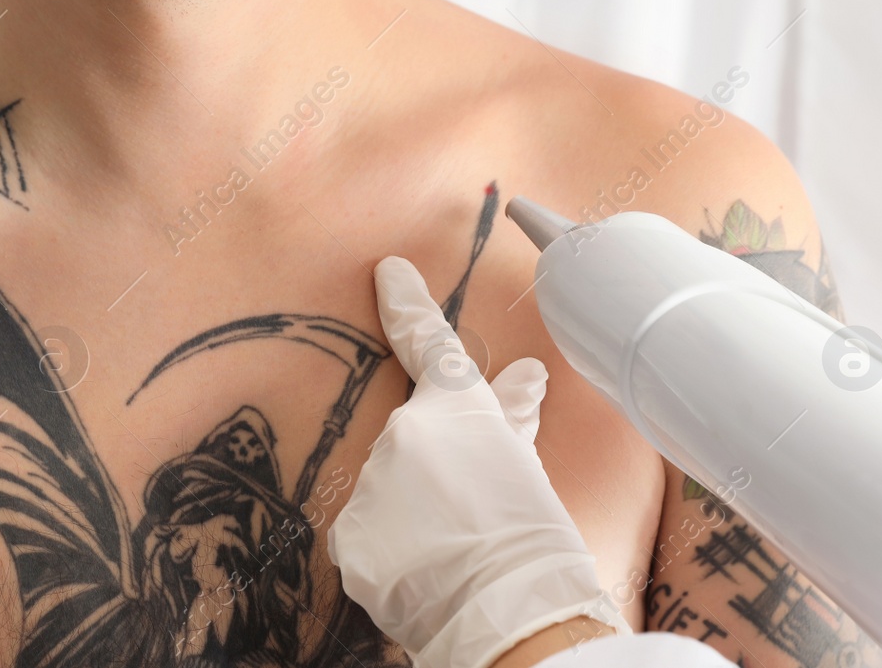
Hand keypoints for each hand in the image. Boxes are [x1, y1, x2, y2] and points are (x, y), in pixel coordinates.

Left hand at [326, 256, 627, 667]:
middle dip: (437, 471)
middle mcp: (401, 434)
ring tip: (455, 550)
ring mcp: (370, 485)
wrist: (508, 610)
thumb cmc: (532, 538)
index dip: (406, 303)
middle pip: (413, 444)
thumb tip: (526, 376)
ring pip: (388, 493)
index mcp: (453, 408)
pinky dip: (393, 553)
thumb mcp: (527, 468)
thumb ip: (512, 419)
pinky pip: (369, 537)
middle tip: (475, 513)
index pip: (427, 344)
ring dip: (415, 514)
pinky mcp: (349, 536)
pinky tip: (424, 572)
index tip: (387, 271)